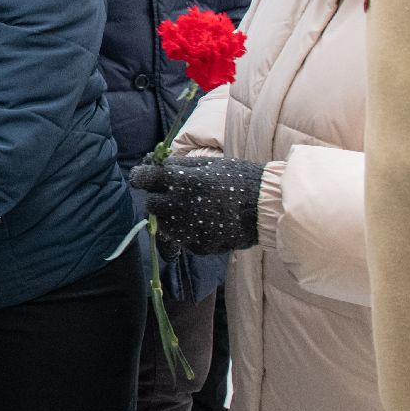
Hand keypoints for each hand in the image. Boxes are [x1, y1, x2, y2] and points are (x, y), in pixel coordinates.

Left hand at [128, 157, 265, 255]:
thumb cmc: (239, 178)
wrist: (267, 206)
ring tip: (193, 211)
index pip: (142, 179)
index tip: (145, 178)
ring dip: (171, 219)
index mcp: (179, 180)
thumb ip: (178, 166)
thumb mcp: (207, 164)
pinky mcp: (198, 246)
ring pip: (164, 226)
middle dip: (159, 199)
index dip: (142, 177)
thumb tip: (153, 164)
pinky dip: (190, 233)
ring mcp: (187, 229)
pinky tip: (208, 224)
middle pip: (151, 205)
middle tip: (175, 195)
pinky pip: (184, 240)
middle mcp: (178, 205)